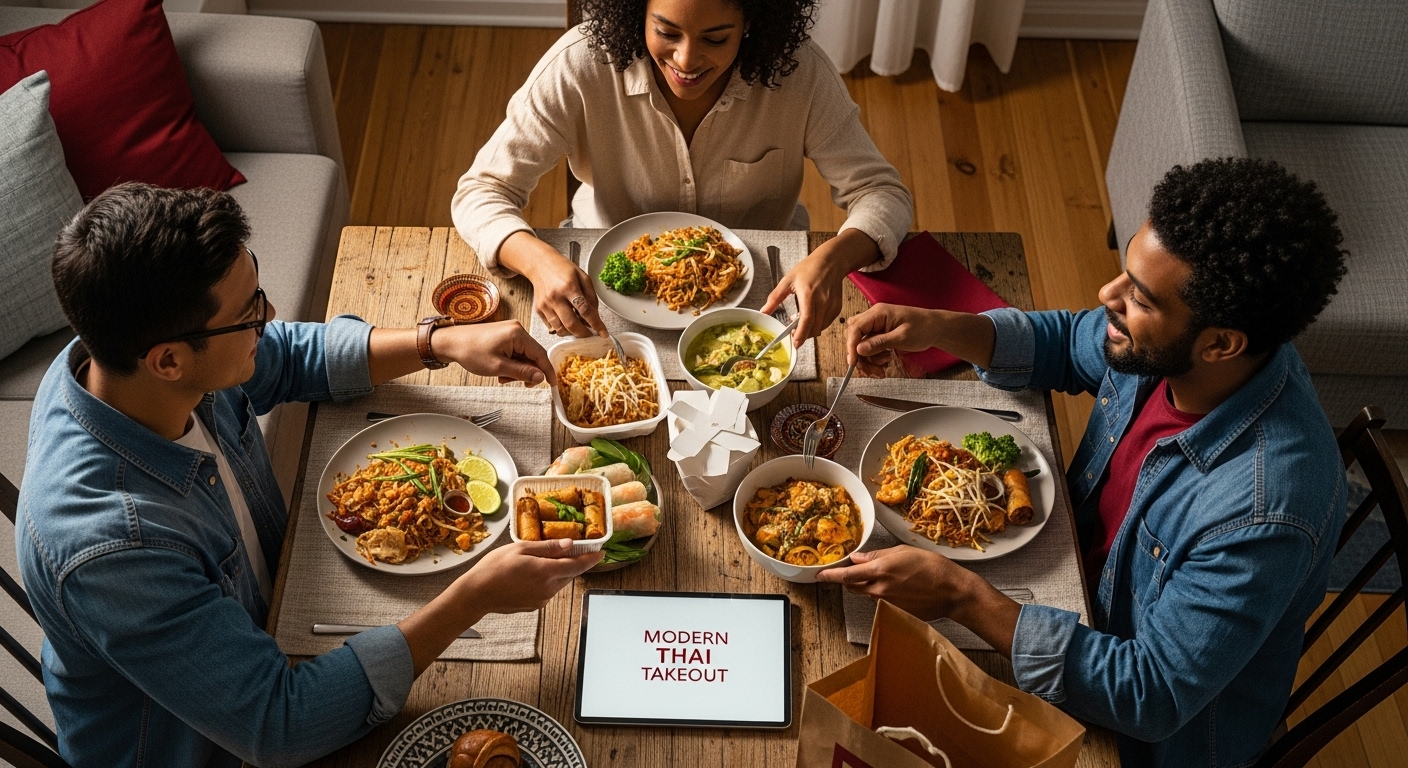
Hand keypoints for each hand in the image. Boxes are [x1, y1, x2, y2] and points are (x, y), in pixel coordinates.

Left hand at [435, 320, 554, 385]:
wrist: (450, 342)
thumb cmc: (471, 352)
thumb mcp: (498, 367)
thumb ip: (522, 373)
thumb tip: (541, 377)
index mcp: (518, 334)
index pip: (540, 354)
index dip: (547, 371)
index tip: (552, 384)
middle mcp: (517, 329)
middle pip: (533, 355)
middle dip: (525, 372)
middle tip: (513, 382)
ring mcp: (510, 331)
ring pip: (523, 355)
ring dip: (516, 369)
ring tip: (501, 376)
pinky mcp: (504, 335)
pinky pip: (515, 351)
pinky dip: (511, 363)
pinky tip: (500, 369)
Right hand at [458, 539, 600, 614]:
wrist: (477, 594)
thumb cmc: (494, 568)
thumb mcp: (521, 549)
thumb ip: (547, 547)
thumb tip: (569, 544)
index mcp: (546, 572)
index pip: (577, 565)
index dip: (591, 559)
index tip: (601, 553)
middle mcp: (548, 588)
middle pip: (570, 574)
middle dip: (573, 562)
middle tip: (573, 550)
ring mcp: (542, 599)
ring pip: (560, 582)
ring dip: (560, 571)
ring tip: (547, 560)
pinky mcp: (535, 605)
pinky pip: (549, 590)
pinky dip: (549, 580)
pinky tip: (534, 573)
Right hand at [507, 233, 606, 337]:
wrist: (540, 264)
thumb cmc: (563, 269)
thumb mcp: (583, 277)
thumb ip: (591, 297)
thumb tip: (595, 316)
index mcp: (569, 287)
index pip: (585, 310)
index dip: (596, 324)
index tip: (604, 333)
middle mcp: (555, 297)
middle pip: (571, 324)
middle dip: (584, 333)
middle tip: (590, 334)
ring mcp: (545, 305)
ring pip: (560, 329)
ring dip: (572, 333)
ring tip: (579, 328)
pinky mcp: (538, 310)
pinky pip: (551, 327)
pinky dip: (562, 329)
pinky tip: (567, 322)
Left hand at [762, 229, 878, 345]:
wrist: (830, 261)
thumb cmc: (809, 268)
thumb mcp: (788, 280)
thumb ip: (775, 298)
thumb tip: (764, 311)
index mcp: (809, 294)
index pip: (807, 319)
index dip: (801, 333)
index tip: (795, 343)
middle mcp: (823, 301)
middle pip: (814, 327)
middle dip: (803, 335)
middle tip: (793, 333)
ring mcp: (832, 305)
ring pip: (821, 327)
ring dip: (810, 330)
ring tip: (801, 321)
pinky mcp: (837, 307)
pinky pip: (827, 322)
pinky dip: (818, 324)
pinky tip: (811, 317)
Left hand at [815, 546, 970, 620]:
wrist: (952, 592)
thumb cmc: (932, 567)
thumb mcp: (903, 552)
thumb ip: (877, 555)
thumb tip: (859, 558)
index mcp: (880, 570)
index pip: (846, 575)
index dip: (830, 575)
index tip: (819, 575)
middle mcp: (879, 589)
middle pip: (853, 586)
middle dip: (850, 579)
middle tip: (859, 569)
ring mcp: (887, 603)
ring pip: (867, 593)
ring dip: (869, 585)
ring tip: (892, 576)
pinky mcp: (895, 612)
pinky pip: (881, 601)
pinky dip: (883, 593)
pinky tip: (901, 587)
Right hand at [845, 303, 942, 376]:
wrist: (937, 327)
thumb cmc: (924, 328)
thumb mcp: (902, 337)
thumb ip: (879, 343)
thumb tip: (859, 349)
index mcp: (878, 313)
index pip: (855, 328)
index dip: (851, 346)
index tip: (853, 362)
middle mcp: (874, 317)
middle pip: (854, 336)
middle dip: (859, 355)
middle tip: (871, 370)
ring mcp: (877, 325)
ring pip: (861, 343)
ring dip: (868, 359)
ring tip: (882, 367)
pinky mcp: (880, 332)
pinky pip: (870, 346)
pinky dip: (874, 357)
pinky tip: (884, 361)